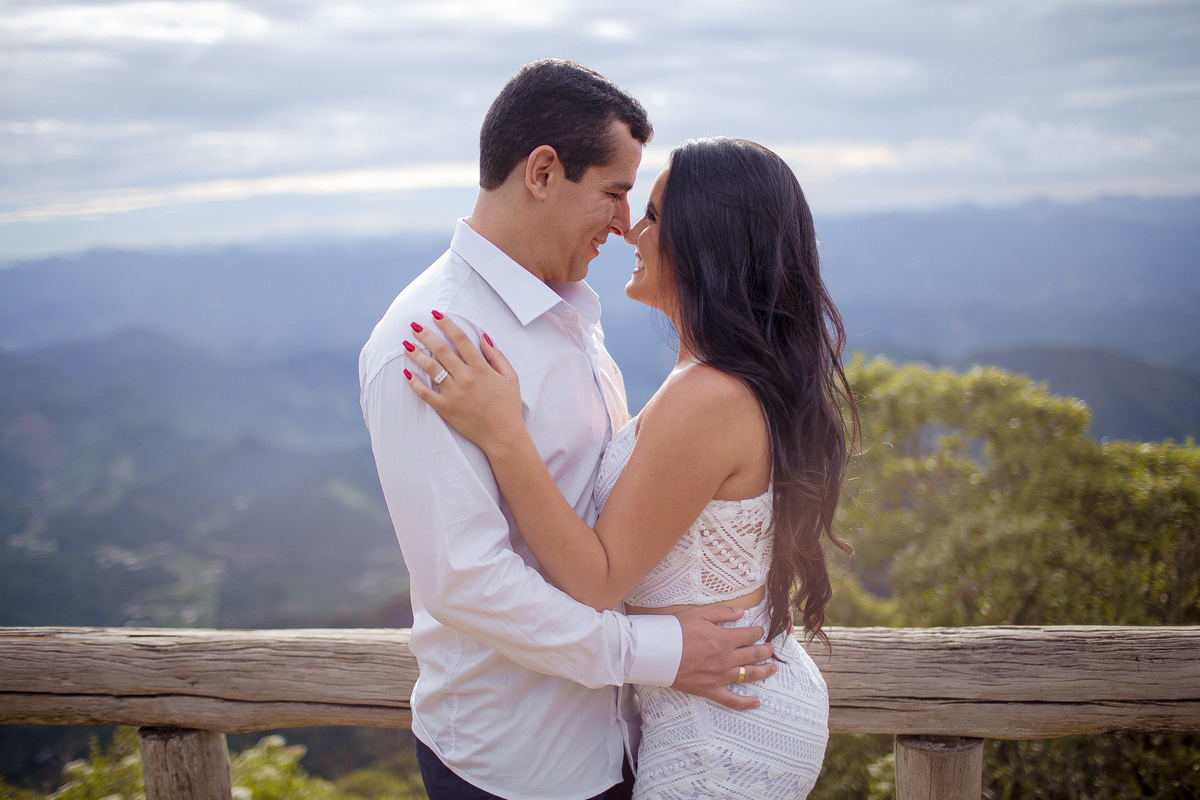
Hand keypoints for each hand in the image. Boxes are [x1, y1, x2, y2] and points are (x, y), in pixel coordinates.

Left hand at [405, 312, 522, 452]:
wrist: (503, 436)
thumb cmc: (508, 406)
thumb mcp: (511, 377)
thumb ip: (497, 356)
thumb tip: (483, 338)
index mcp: (481, 368)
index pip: (460, 339)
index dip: (446, 324)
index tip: (435, 314)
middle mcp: (465, 378)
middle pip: (441, 350)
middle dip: (425, 335)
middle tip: (414, 326)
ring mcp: (454, 393)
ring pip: (430, 368)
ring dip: (416, 354)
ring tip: (406, 345)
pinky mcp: (446, 408)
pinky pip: (426, 393)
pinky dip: (415, 383)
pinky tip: (407, 373)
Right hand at [671, 605, 775, 710]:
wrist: (658, 653)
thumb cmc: (676, 631)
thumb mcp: (699, 614)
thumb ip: (722, 613)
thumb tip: (741, 612)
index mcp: (725, 639)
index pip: (749, 635)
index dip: (757, 632)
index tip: (760, 631)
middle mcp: (727, 659)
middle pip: (754, 654)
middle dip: (765, 650)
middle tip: (771, 648)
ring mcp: (721, 676)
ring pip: (749, 675)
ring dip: (764, 671)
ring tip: (772, 668)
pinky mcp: (711, 690)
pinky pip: (732, 700)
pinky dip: (746, 703)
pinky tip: (756, 702)